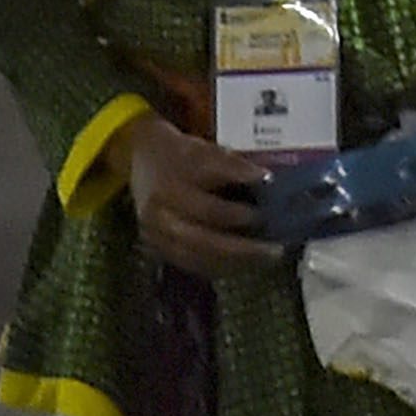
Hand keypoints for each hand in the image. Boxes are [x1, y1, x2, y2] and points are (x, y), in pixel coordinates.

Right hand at [121, 113, 282, 277]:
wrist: (141, 157)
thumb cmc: (180, 154)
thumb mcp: (204, 148)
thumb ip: (232, 164)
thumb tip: (265, 179)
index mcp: (170, 179)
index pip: (208, 188)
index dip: (239, 196)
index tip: (268, 193)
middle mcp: (161, 208)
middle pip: (202, 236)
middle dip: (241, 247)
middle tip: (274, 249)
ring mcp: (156, 232)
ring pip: (198, 256)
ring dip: (235, 261)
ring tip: (264, 259)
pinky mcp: (156, 247)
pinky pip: (191, 264)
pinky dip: (219, 267)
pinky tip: (242, 264)